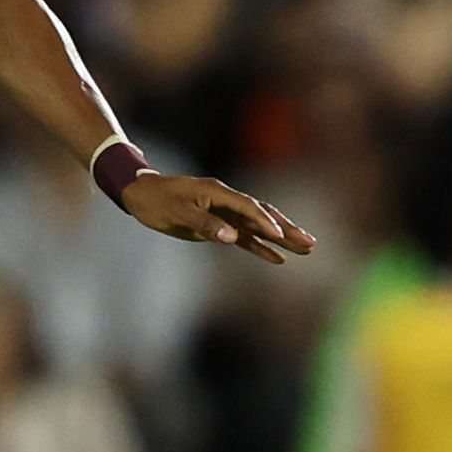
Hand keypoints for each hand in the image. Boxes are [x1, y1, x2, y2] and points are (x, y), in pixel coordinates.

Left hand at [120, 172, 316, 265]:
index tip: (282, 237)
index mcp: (218, 193)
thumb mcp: (178, 213)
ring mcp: (225, 213)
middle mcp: (227, 201)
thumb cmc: (157, 201)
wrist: (140, 195)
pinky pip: (245, 236)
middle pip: (263, 215)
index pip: (250, 208)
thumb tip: (232, 237)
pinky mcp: (219, 225)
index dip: (266, 222)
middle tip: (311, 243)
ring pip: (258, 227)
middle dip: (287, 229)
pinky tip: (278, 258)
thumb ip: (206, 224)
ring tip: (307, 249)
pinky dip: (261, 247)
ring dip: (281, 238)